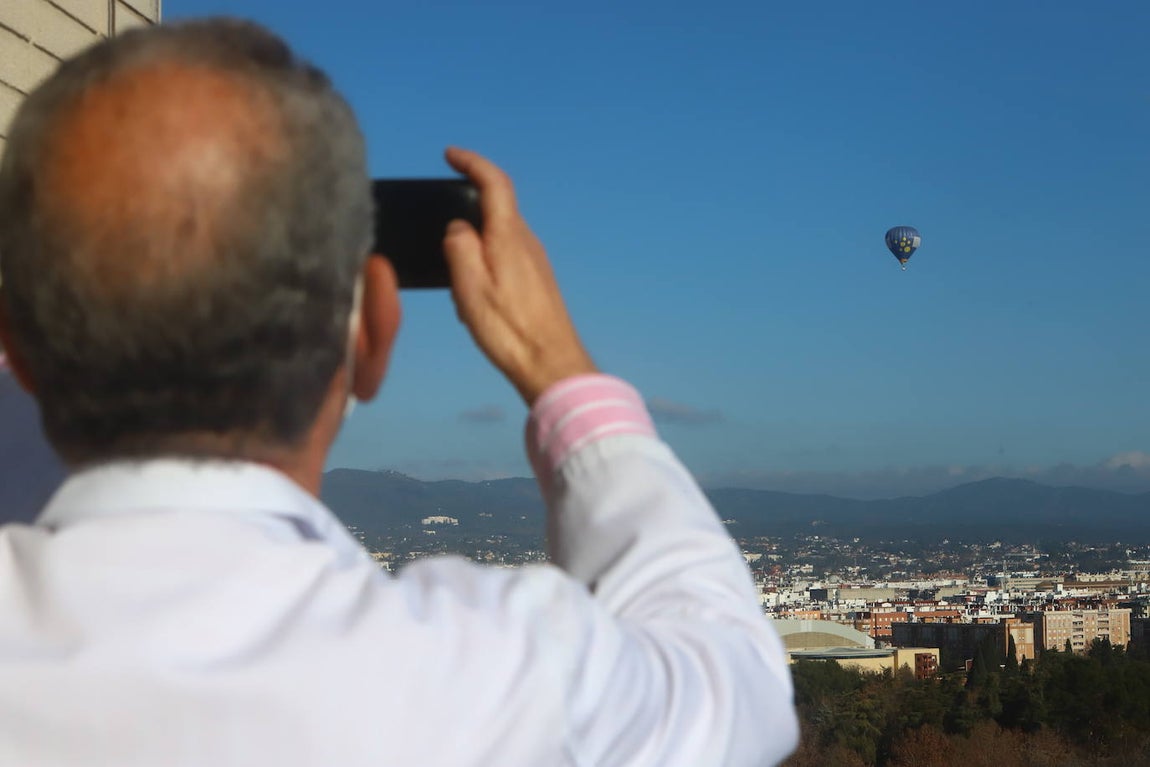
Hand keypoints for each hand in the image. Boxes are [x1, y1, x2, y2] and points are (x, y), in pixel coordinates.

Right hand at [443, 147, 596, 404]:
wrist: (550, 363)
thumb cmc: (508, 329)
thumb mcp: (469, 285)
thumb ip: (459, 246)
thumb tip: (458, 227)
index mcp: (509, 236)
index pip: (494, 182)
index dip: (471, 163)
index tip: (450, 155)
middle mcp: (527, 242)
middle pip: (494, 210)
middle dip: (464, 216)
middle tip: (439, 241)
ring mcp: (534, 261)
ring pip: (497, 238)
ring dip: (472, 251)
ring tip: (457, 288)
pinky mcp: (536, 281)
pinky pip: (504, 259)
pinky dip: (484, 269)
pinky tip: (474, 302)